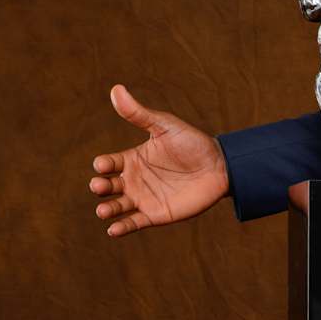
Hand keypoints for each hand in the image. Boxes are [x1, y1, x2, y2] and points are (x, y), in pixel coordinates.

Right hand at [90, 85, 229, 236]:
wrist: (220, 166)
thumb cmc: (192, 143)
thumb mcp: (165, 126)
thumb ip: (139, 114)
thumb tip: (116, 89)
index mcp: (132, 159)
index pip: (107, 164)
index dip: (102, 165)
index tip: (102, 165)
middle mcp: (134, 180)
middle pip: (107, 186)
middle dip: (100, 186)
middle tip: (100, 185)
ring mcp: (144, 198)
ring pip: (116, 206)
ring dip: (106, 209)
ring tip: (103, 210)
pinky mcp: (156, 214)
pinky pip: (134, 223)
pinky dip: (122, 228)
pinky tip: (114, 230)